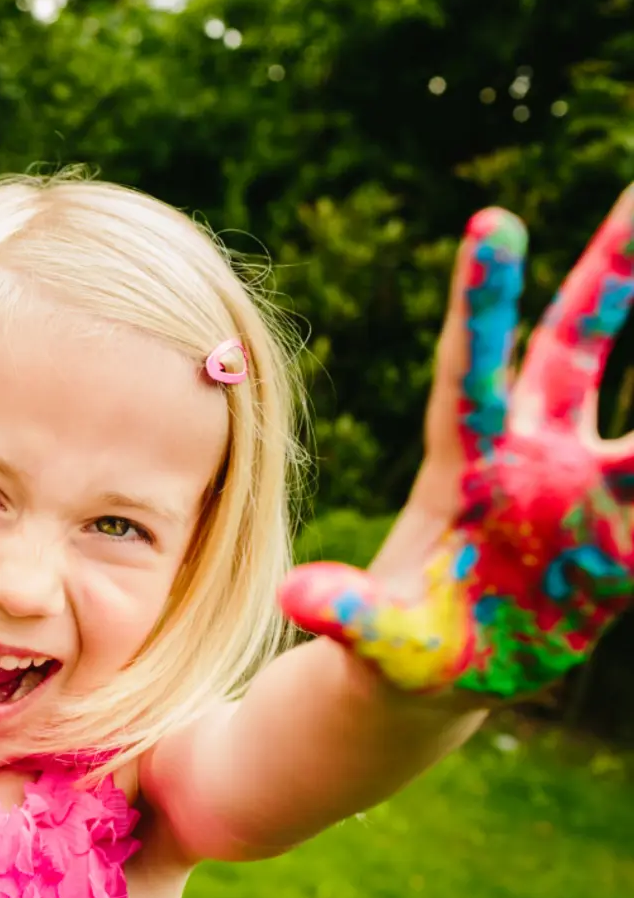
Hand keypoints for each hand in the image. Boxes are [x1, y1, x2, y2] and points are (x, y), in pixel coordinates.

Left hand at [281, 185, 633, 699]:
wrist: (437, 678)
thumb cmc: (395, 655)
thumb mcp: (370, 639)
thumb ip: (345, 613)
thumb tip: (297, 596)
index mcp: (460, 470)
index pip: (473, 369)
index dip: (484, 299)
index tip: (493, 220)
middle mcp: (528, 460)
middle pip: (572, 351)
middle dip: (608, 276)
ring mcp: (579, 488)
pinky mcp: (622, 533)